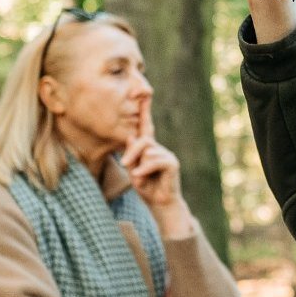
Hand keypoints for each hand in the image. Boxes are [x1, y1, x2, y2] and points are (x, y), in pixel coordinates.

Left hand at [120, 103, 189, 230]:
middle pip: (142, 140)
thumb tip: (132, 137)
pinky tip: (141, 177)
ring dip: (138, 165)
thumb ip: (131, 154)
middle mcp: (158, 148)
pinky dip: (144, 169)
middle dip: (131, 152)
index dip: (145, 109)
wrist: (160, 204)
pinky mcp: (172, 163)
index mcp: (148, 148)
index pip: (146, 125)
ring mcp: (166, 155)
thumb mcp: (133, 169)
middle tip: (124, 164)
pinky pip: (154, 160)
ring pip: (147, 151)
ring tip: (139, 178)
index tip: (144, 92)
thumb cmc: (147, 186)